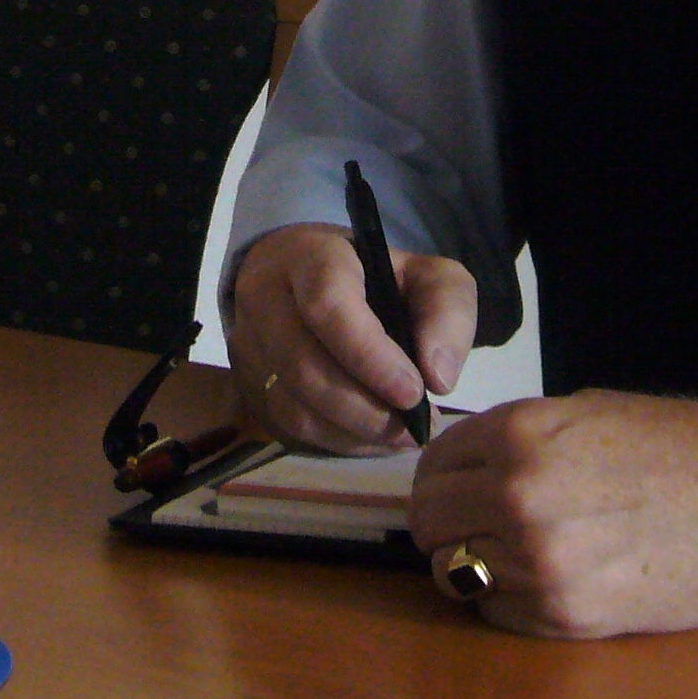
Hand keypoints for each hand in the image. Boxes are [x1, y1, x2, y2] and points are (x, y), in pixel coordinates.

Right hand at [223, 223, 474, 452]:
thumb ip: (447, 313)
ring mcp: (250, 343)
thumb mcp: (427, 276)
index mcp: (310, 257)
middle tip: (417, 425)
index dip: (368, 354)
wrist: (313, 280)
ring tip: (403, 434)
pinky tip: (373, 435)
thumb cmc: (377, 278)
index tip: (413, 391)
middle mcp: (266, 297)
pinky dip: (339, 440)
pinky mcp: (250, 382)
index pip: (327, 304)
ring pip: (295, 405)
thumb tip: (438, 379)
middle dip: (366, 408)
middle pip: (304, 365)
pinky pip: (290, 426)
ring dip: (356, 432)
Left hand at [405, 391, 697, 636]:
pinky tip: (545, 577)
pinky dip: (508, 598)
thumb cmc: (680, 448)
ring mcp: (540, 563)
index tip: (453, 485)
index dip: (441, 475)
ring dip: (474, 561)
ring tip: (514, 548)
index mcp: (521, 436)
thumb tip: (466, 466)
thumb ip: (517, 439)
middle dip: (445, 520)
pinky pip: (497, 610)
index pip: (434, 465)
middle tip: (473, 521)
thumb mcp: (586, 414)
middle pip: (431, 521)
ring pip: (454, 571)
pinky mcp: (567, 616)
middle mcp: (519, 499)